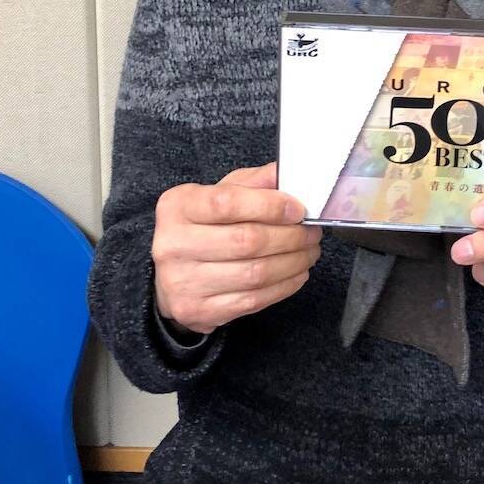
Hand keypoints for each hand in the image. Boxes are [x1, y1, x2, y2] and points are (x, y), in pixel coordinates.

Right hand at [152, 162, 322, 334]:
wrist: (172, 278)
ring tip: (309, 252)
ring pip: (255, 273)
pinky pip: (253, 300)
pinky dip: (284, 286)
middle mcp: (174, 244)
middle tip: (311, 232)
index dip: (269, 206)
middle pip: (246, 240)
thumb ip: (253, 182)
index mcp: (178, 207)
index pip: (227, 203)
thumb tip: (288, 172)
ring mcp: (184, 282)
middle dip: (290, 236)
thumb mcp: (218, 194)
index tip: (298, 209)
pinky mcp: (199, 311)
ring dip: (293, 262)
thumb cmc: (201, 228)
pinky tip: (296, 273)